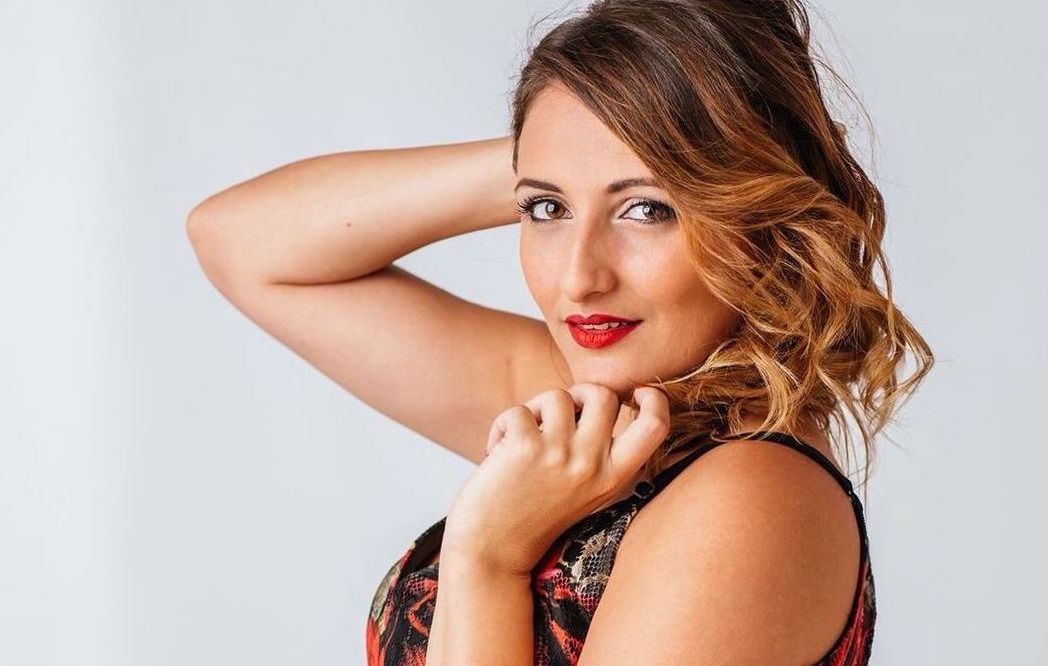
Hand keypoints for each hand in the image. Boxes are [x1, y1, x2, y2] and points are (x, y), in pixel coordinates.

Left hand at [441, 383, 670, 576]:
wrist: (491, 552)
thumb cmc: (534, 515)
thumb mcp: (584, 489)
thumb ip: (597, 451)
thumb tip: (594, 396)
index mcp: (614, 476)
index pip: (655, 426)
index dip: (653, 399)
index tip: (636, 391)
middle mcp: (592, 464)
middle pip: (604, 395)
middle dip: (579, 392)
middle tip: (561, 413)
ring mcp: (560, 455)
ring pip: (558, 396)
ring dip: (535, 410)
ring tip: (522, 438)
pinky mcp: (525, 447)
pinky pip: (518, 410)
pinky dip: (502, 425)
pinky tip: (497, 452)